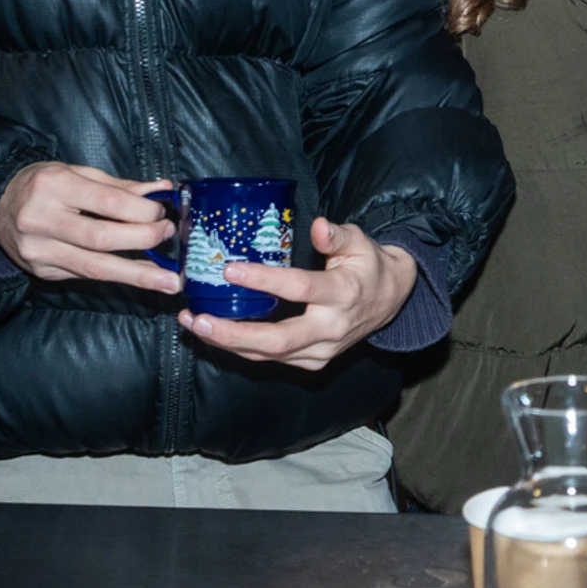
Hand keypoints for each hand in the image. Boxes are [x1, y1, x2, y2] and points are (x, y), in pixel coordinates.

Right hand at [0, 161, 179, 293]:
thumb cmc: (43, 184)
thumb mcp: (78, 172)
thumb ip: (120, 186)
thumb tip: (162, 191)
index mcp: (53, 186)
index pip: (106, 203)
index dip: (141, 211)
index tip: (162, 214)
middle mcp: (41, 220)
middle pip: (101, 239)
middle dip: (143, 241)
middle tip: (169, 238)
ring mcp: (39, 251)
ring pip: (94, 268)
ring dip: (137, 276)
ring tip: (169, 282)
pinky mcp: (41, 272)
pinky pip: (85, 276)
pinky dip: (116, 276)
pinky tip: (140, 277)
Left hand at [181, 218, 417, 370]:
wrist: (391, 301)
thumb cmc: (369, 265)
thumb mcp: (360, 242)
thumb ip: (337, 236)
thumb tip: (318, 226)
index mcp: (342, 293)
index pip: (299, 289)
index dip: (263, 281)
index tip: (231, 270)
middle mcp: (331, 328)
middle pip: (278, 339)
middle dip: (234, 333)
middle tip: (198, 320)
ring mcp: (321, 350)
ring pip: (269, 355)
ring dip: (228, 343)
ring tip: (194, 324)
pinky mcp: (313, 361)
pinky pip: (273, 359)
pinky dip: (242, 349)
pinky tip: (216, 334)